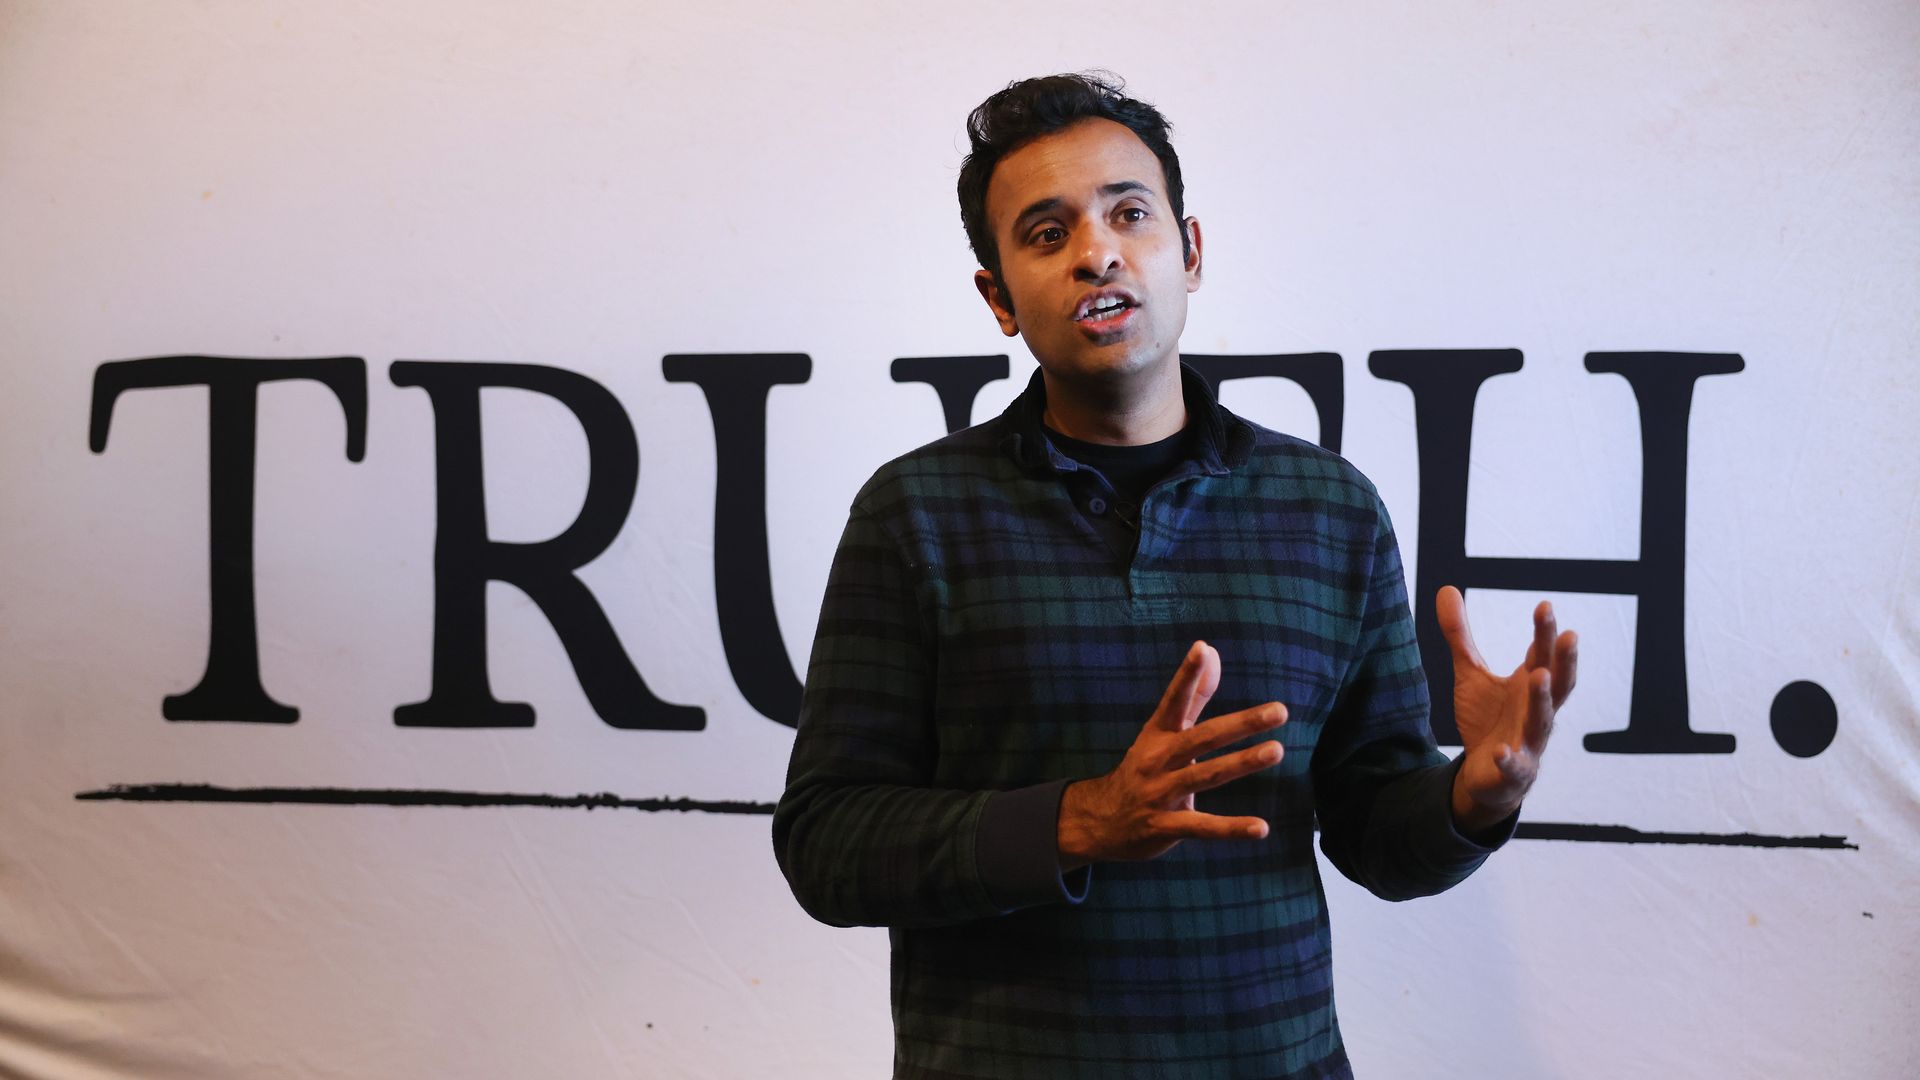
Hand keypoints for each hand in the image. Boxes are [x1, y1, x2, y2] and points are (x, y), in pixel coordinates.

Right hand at [1057, 641, 1287, 869]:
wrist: (1100, 821)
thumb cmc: (1143, 770)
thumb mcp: (1162, 732)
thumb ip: (1193, 694)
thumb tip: (1211, 649)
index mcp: (1158, 734)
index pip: (1174, 700)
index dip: (1187, 676)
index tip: (1201, 649)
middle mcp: (1158, 760)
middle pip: (1203, 738)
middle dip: (1241, 724)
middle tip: (1279, 710)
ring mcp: (1160, 794)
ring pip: (1205, 776)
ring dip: (1240, 763)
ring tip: (1275, 750)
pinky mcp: (1165, 827)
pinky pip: (1202, 827)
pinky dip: (1231, 828)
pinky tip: (1261, 828)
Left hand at [1437, 586, 1577, 832]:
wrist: (1488, 773)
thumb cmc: (1488, 718)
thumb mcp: (1470, 673)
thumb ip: (1460, 635)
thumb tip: (1446, 587)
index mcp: (1529, 685)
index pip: (1543, 655)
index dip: (1545, 632)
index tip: (1544, 605)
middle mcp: (1537, 711)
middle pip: (1557, 684)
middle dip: (1563, 660)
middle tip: (1570, 634)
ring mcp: (1529, 742)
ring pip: (1542, 721)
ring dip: (1542, 699)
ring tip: (1539, 675)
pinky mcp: (1513, 771)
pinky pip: (1513, 765)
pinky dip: (1508, 758)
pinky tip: (1500, 751)